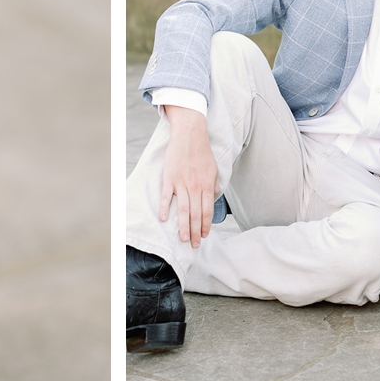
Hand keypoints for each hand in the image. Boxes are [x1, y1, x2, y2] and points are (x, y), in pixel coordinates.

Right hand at [158, 107, 218, 248]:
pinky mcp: (170, 178)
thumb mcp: (215, 169)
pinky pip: (167, 196)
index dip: (205, 226)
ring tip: (183, 239)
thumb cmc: (202, 153)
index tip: (203, 236)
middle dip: (195, 232)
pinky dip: (165, 208)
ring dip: (183, 227)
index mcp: (207, 185)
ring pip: (183, 210)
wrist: (190, 135)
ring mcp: (181, 183)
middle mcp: (195, 186)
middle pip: (196, 215)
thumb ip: (215, 185)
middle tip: (193, 245)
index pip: (207, 211)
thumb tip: (214, 197)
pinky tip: (165, 219)